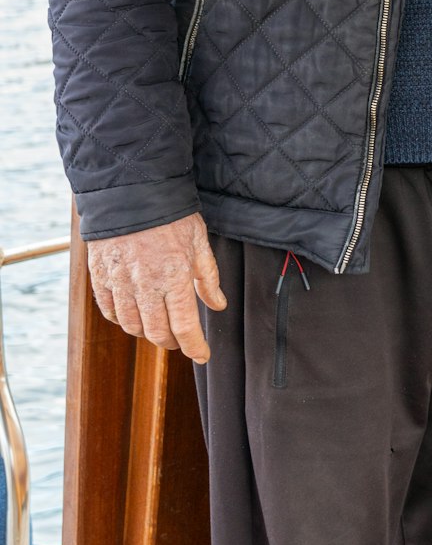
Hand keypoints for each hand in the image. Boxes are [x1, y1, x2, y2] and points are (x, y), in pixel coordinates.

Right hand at [87, 212, 225, 362]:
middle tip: (180, 340)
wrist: (132, 190)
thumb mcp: (198, 241)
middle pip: (157, 333)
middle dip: (172, 342)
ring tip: (158, 325)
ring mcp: (120, 283)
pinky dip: (122, 319)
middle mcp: (146, 286)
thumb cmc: (171, 215)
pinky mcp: (101, 277)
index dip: (194, 347)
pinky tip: (134, 313)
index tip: (202, 354)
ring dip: (147, 332)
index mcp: (174, 277)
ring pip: (132, 326)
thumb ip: (208, 276)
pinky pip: (110, 311)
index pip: (185, 326)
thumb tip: (218, 304)